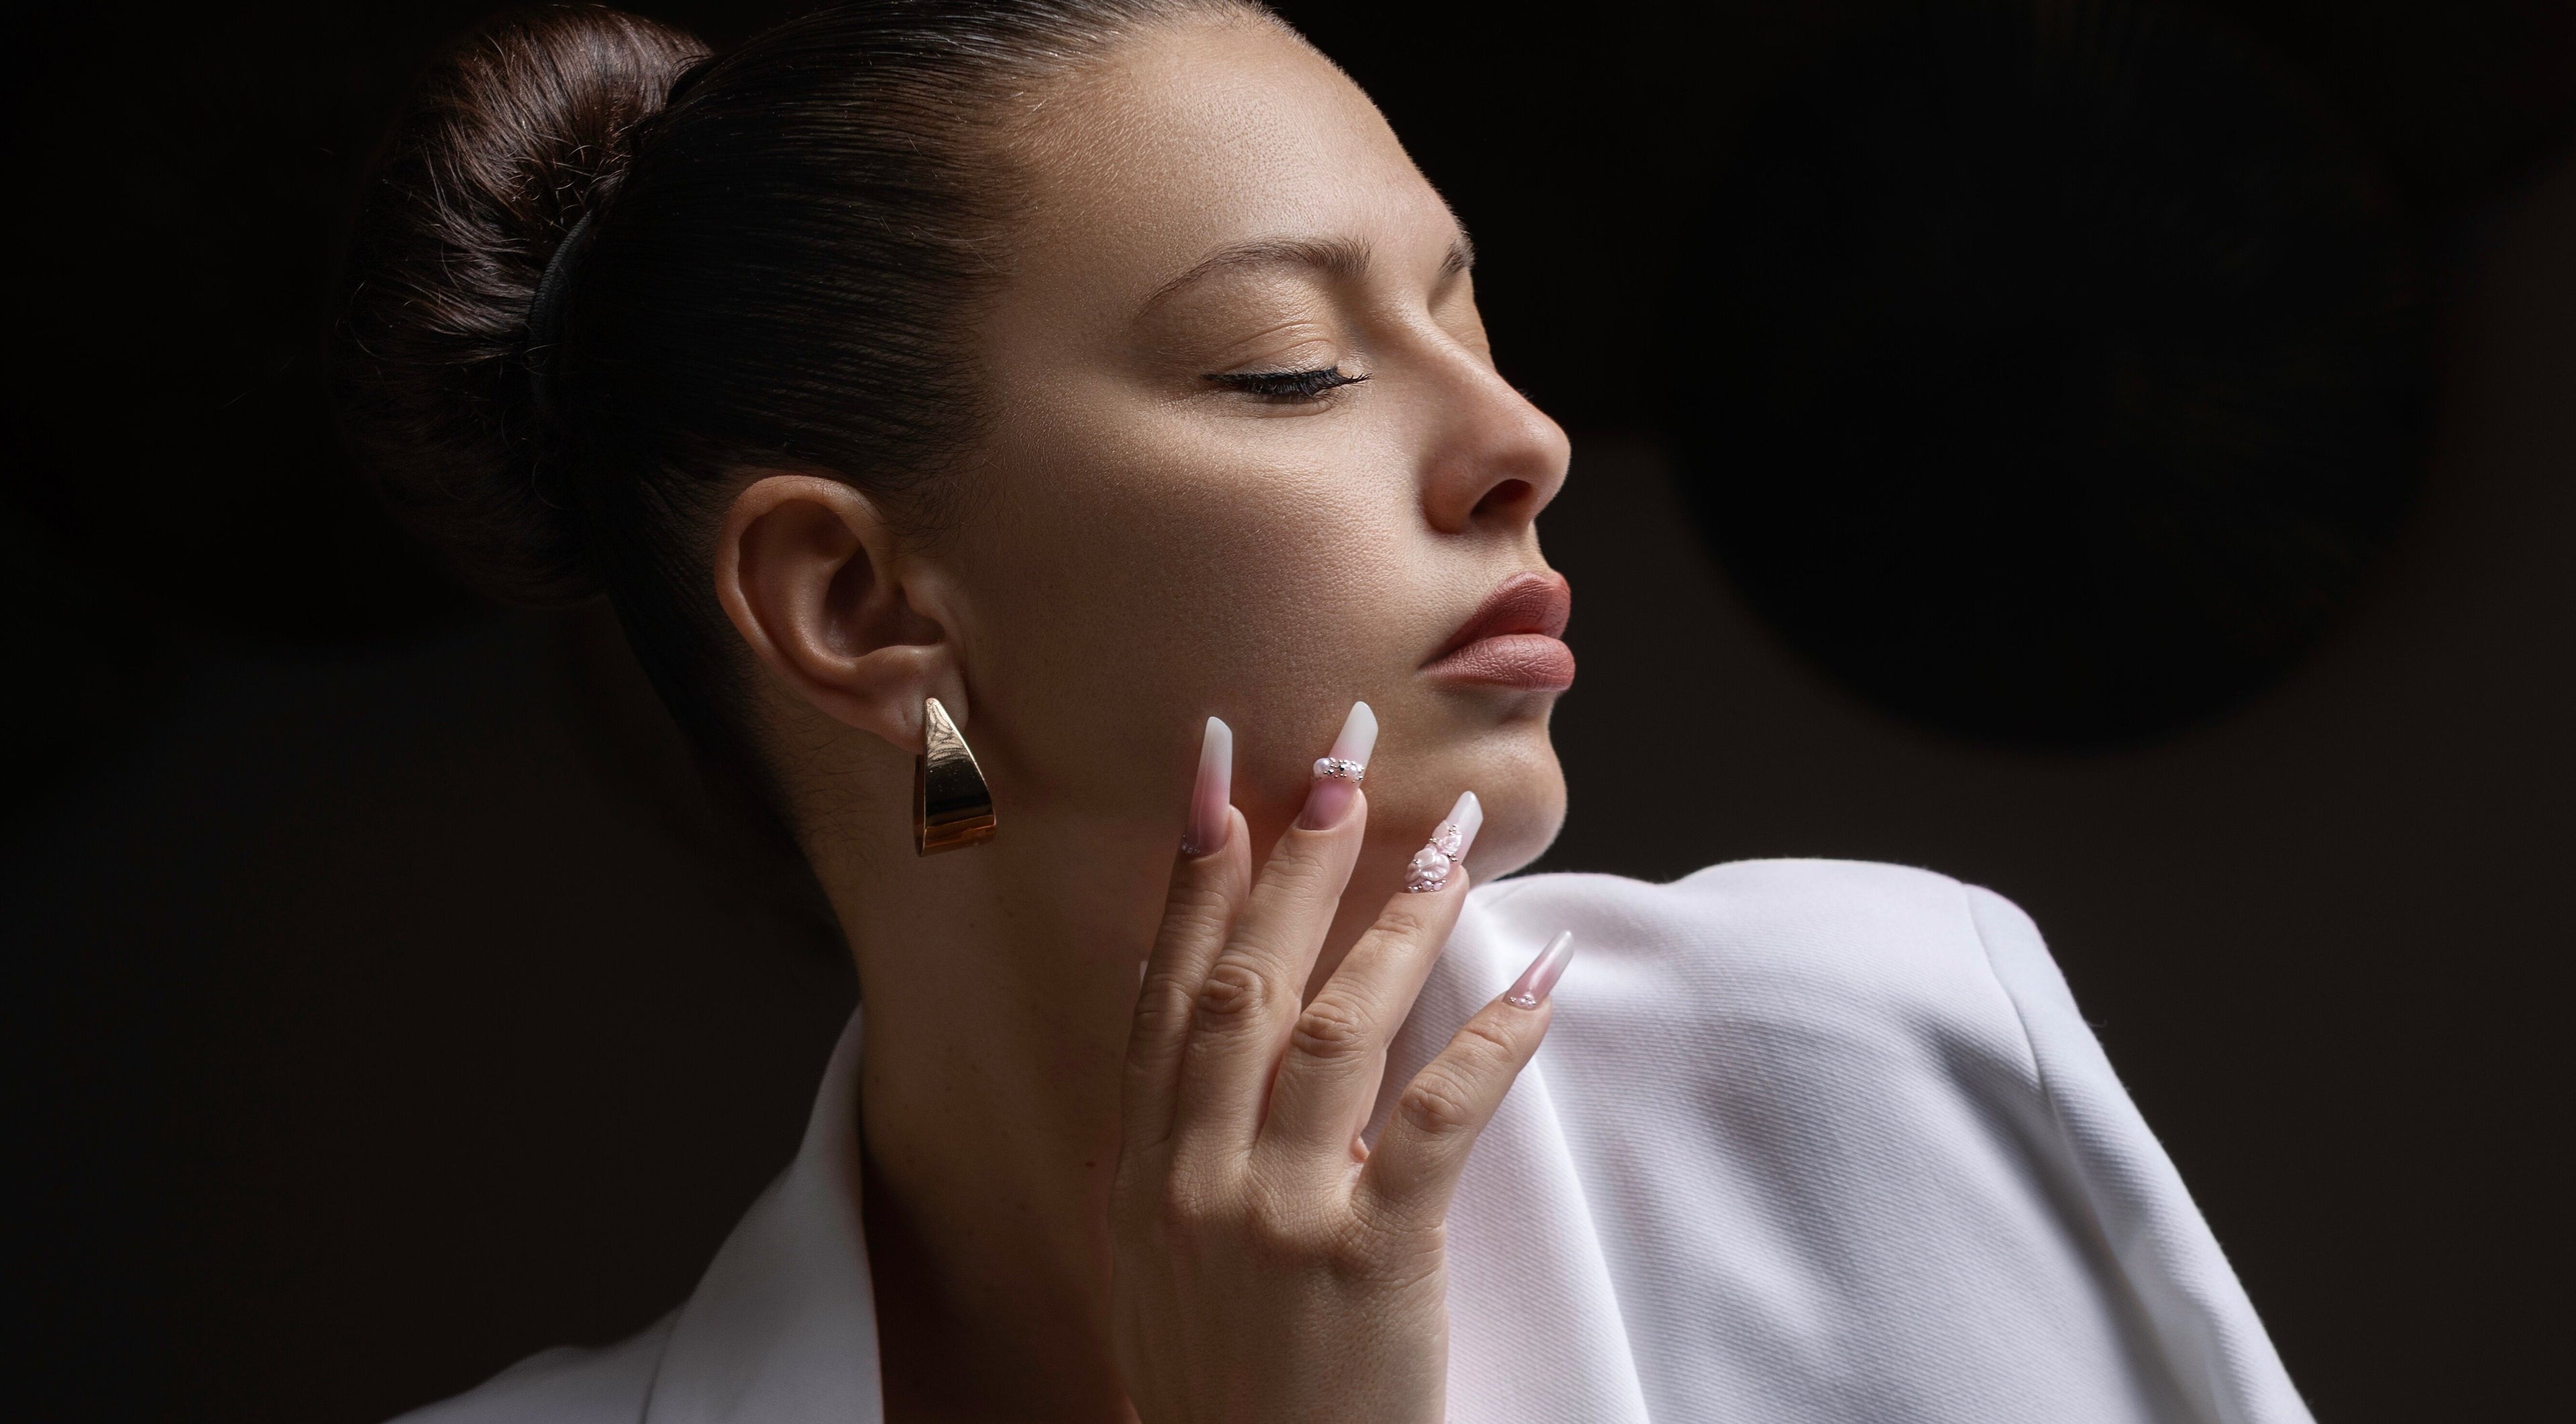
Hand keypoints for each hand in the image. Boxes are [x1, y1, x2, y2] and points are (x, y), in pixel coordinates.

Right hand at [1109, 707, 1568, 1422]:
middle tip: (1349, 755)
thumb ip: (1172, 1154)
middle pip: (1245, 981)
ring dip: (1400, 920)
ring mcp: (1273, 1218)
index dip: (1194, 875)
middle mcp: (1191, 1178)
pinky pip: (1438, 1120)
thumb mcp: (1156, 1267)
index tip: (1222, 770)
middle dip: (1300, 857)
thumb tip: (1196, 1035)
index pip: (1164, 990)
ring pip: (1336, 1027)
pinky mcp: (1366, 1261)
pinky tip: (1539, 975)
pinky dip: (1492, 1039)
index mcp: (1141, 1172)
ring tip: (1455, 838)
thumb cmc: (1218, 1394)